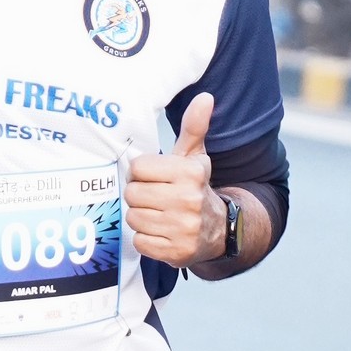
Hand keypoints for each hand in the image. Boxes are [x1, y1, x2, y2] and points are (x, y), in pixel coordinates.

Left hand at [125, 92, 221, 266]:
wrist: (217, 230)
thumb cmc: (195, 187)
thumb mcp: (195, 157)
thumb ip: (194, 127)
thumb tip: (205, 98)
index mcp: (190, 173)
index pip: (138, 168)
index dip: (140, 173)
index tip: (153, 178)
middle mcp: (188, 201)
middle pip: (133, 194)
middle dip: (139, 196)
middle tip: (154, 198)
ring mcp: (183, 229)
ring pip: (134, 218)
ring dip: (141, 217)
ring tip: (158, 214)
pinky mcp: (176, 253)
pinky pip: (140, 242)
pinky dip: (146, 239)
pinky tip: (161, 232)